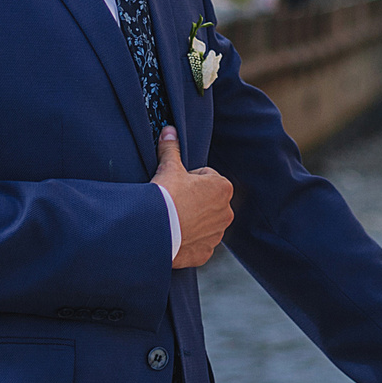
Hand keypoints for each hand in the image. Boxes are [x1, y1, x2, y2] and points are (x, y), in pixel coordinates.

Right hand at [152, 127, 232, 268]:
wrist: (155, 229)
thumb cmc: (166, 195)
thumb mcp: (169, 167)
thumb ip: (171, 148)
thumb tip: (169, 130)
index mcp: (223, 188)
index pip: (207, 178)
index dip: (189, 180)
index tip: (177, 185)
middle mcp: (226, 212)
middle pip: (207, 201)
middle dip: (194, 201)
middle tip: (174, 202)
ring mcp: (217, 234)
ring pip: (204, 223)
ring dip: (192, 221)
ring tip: (173, 219)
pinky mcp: (205, 252)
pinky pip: (198, 243)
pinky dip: (188, 241)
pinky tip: (175, 235)